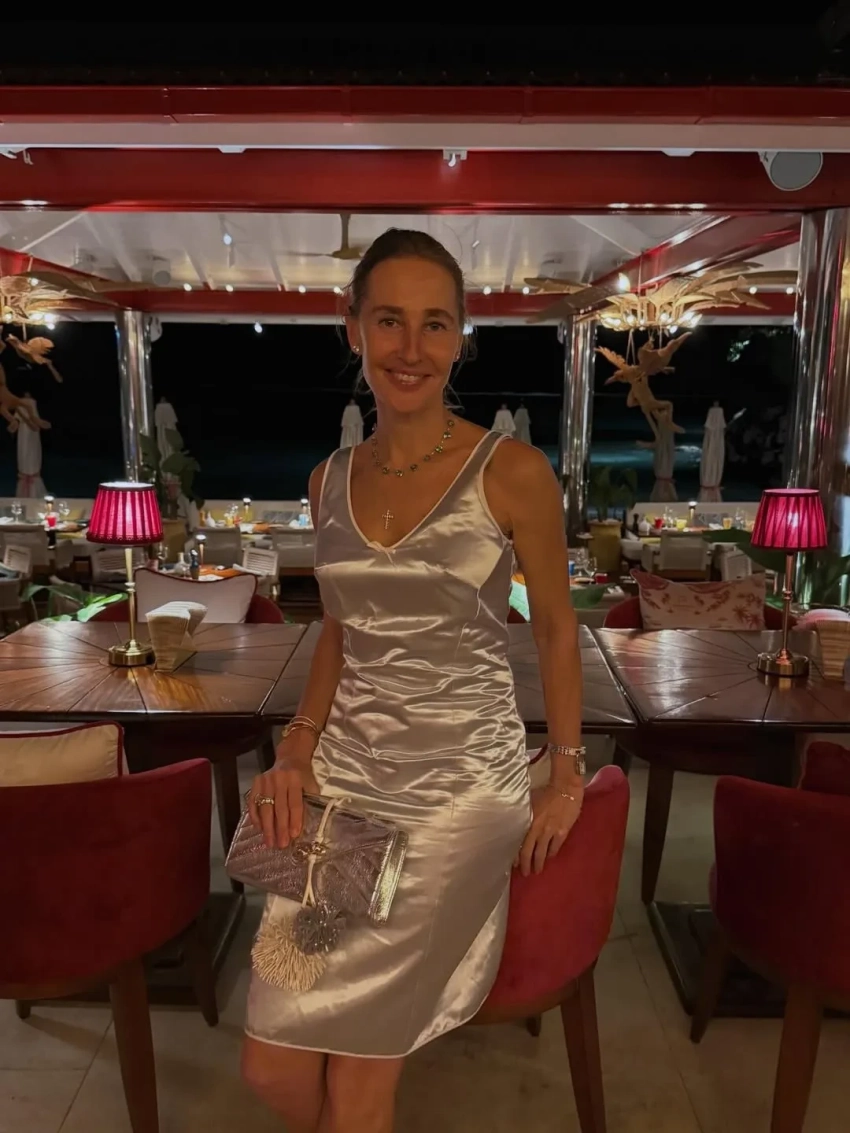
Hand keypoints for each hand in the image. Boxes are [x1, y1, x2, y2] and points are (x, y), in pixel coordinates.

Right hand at [248, 732, 319, 849]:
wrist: (290, 757)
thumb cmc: (303, 775)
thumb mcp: (310, 785)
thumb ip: (307, 803)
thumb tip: (302, 830)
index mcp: (295, 779)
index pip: (295, 803)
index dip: (294, 820)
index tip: (294, 836)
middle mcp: (279, 778)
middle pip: (279, 807)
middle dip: (280, 828)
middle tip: (281, 845)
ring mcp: (265, 780)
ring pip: (265, 807)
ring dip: (267, 827)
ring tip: (269, 842)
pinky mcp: (256, 782)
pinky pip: (253, 802)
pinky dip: (255, 816)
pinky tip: (259, 829)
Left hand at [517, 784, 582, 876]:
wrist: (565, 788)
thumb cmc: (546, 792)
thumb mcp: (530, 802)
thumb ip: (525, 815)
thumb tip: (519, 824)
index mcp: (527, 821)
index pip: (519, 842)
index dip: (516, 855)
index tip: (514, 864)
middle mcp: (536, 829)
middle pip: (528, 852)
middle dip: (526, 865)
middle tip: (525, 873)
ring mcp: (550, 832)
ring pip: (542, 853)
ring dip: (539, 863)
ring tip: (537, 870)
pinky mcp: (562, 832)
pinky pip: (554, 848)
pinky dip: (551, 854)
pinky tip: (550, 857)